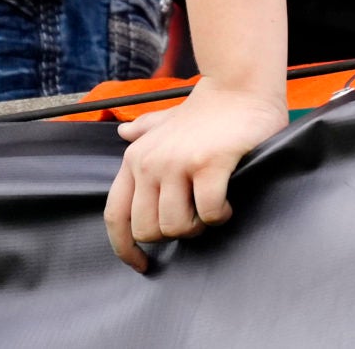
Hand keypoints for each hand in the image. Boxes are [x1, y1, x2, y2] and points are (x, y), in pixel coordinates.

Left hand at [103, 81, 287, 272]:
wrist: (239, 88)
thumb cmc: (205, 112)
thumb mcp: (167, 121)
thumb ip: (145, 130)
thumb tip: (123, 133)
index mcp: (134, 158)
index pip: (115, 215)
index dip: (124, 248)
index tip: (141, 265)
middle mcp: (148, 161)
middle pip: (148, 229)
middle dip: (174, 233)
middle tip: (195, 217)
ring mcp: (176, 163)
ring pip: (176, 227)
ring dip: (199, 226)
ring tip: (211, 206)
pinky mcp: (207, 164)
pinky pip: (209, 213)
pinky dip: (221, 215)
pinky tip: (228, 200)